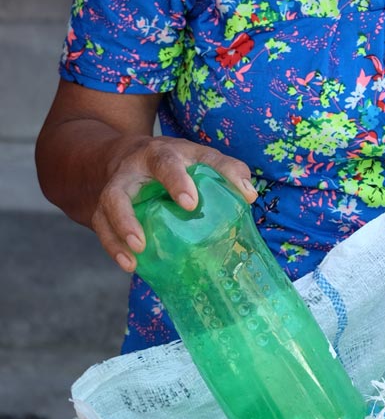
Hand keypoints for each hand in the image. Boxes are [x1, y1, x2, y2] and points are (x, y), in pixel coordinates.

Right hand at [90, 136, 257, 273]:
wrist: (128, 156)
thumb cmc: (177, 161)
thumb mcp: (201, 156)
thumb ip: (228, 170)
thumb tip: (249, 195)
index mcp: (160, 154)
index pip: (167, 163)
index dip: (177, 181)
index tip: (190, 203)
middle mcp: (132, 171)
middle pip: (121, 190)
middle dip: (128, 215)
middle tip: (143, 239)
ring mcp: (115, 189)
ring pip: (106, 211)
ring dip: (118, 234)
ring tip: (136, 254)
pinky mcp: (103, 209)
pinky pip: (102, 228)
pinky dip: (113, 247)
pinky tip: (130, 264)